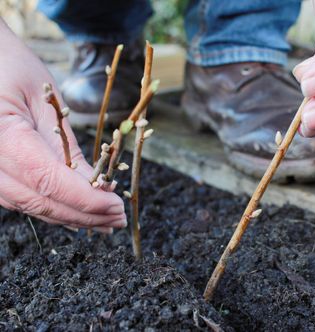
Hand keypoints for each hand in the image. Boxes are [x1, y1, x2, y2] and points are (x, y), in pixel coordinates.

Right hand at [0, 20, 125, 232]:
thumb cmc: (10, 67)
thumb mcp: (45, 100)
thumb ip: (66, 146)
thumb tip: (97, 185)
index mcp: (1, 136)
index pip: (47, 180)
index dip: (85, 199)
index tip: (116, 206)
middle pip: (40, 201)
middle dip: (84, 214)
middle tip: (118, 220)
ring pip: (31, 205)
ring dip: (71, 216)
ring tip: (105, 221)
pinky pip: (24, 198)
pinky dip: (54, 207)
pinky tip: (78, 212)